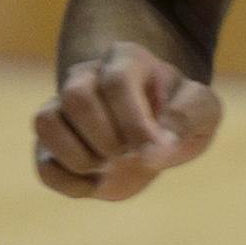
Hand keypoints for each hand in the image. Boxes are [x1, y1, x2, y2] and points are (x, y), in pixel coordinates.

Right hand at [34, 42, 222, 200]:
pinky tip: (96, 183)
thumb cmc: (178, 118)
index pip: (116, 81)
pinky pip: (42, 163)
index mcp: (126, 60)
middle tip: (130, 152)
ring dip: (82, 158)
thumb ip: (188, 116)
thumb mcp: (203, 111)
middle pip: (76, 96)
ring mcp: (61, 108)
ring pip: (46, 122)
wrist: (154, 140)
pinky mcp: (48, 144)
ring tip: (109, 165)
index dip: (134, 123)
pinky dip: (70, 183)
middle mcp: (86, 76)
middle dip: (107, 138)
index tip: (154, 153)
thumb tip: (157, 147)